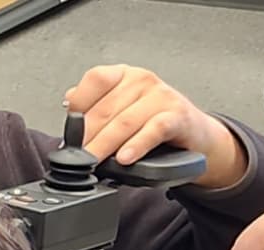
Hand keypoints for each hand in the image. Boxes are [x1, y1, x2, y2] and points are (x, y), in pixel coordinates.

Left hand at [63, 65, 245, 188]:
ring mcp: (161, 96)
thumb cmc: (154, 121)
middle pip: (106, 109)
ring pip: (125, 122)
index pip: (95, 80)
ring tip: (93, 161)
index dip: (79, 107)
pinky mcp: (178, 116)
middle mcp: (142, 80)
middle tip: (76, 158)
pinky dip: (137, 145)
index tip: (69, 132)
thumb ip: (95, 106)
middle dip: (87, 137)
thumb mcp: (122, 108)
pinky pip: (154, 130)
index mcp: (124, 75)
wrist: (195, 133)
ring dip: (105, 145)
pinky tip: (125, 158)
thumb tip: (69, 103)